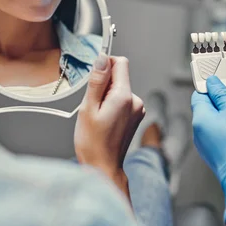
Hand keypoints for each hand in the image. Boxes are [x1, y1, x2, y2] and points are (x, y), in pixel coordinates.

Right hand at [74, 55, 144, 186]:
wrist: (103, 167)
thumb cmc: (93, 143)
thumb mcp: (88, 108)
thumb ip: (97, 81)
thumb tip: (102, 59)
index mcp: (125, 97)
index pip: (120, 63)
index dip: (105, 65)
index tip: (93, 79)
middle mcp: (136, 102)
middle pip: (119, 76)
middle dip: (103, 84)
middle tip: (93, 105)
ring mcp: (138, 110)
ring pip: (119, 89)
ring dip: (106, 96)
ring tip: (98, 116)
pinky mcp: (135, 116)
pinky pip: (122, 100)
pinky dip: (112, 105)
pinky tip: (104, 120)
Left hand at [191, 76, 225, 223]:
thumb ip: (222, 95)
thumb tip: (212, 83)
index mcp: (200, 120)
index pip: (200, 94)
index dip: (215, 88)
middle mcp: (199, 133)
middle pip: (211, 107)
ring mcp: (206, 145)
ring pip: (219, 120)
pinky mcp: (216, 154)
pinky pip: (222, 134)